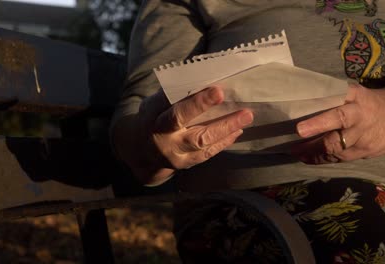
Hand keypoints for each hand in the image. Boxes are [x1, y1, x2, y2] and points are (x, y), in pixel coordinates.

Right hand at [113, 87, 252, 184]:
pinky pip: (207, 154)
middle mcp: (163, 139)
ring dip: (227, 130)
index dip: (198, 102)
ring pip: (203, 143)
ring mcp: (174, 155)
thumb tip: (205, 78)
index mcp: (153, 118)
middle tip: (244, 111)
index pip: (176, 109)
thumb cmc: (153, 116)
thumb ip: (174, 94)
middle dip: (220, 121)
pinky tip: (237, 130)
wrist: (138, 148)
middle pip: (194, 133)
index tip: (218, 91)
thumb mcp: (155, 102)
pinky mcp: (184, 164)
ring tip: (246, 117)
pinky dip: (223, 141)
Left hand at [291, 84, 384, 163]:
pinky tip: (308, 158)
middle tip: (293, 147)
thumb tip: (299, 102)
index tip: (300, 129)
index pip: (338, 107)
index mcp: (356, 99)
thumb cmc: (366, 102)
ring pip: (337, 149)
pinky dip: (322, 159)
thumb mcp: (354, 93)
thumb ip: (332, 97)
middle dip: (314, 142)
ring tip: (296, 153)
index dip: (320, 120)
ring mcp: (363, 138)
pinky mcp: (365, 153)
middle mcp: (360, 119)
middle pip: (335, 136)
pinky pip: (340, 158)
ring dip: (314, 153)